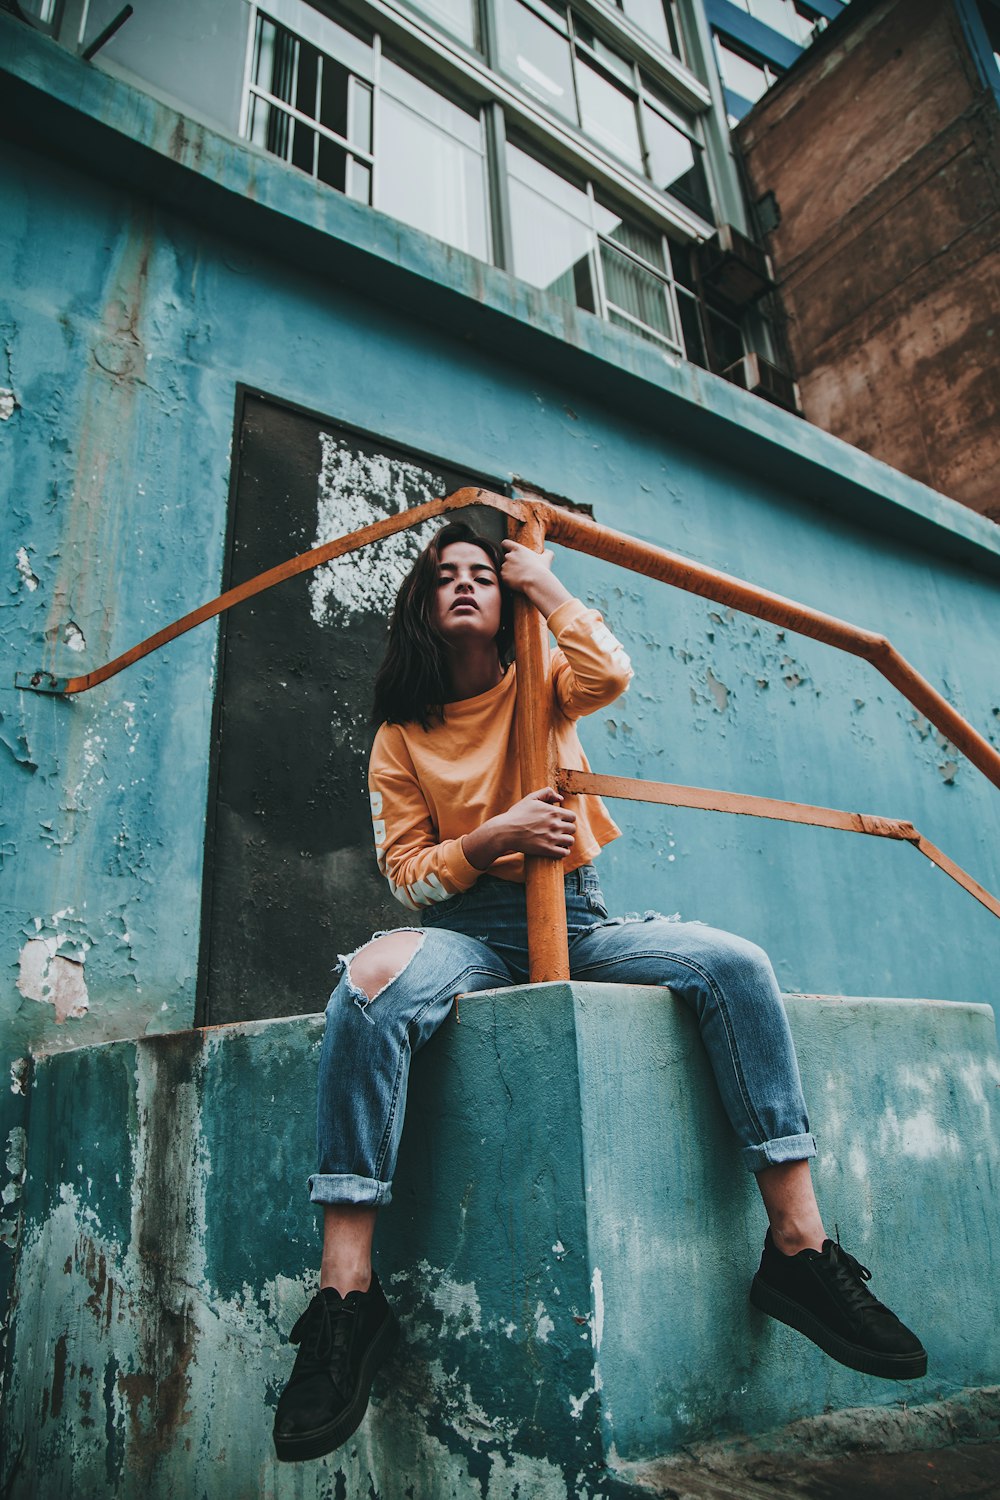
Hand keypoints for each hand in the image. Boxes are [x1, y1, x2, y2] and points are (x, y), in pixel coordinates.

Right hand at [462, 787, 576, 867]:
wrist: (505, 832)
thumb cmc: (517, 815)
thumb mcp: (530, 799)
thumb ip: (547, 793)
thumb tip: (561, 799)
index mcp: (553, 811)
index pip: (572, 817)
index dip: (567, 819)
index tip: (560, 821)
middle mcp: (555, 824)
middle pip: (572, 829)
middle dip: (566, 829)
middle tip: (558, 831)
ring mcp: (552, 838)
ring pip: (570, 841)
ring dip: (566, 841)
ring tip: (558, 840)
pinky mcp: (547, 850)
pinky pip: (564, 853)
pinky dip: (563, 852)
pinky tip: (558, 849)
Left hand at [500, 541, 572, 617]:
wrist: (536, 582)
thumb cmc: (541, 570)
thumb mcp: (547, 558)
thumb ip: (547, 553)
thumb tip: (548, 552)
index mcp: (518, 549)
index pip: (505, 543)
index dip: (506, 547)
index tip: (508, 550)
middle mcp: (509, 556)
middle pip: (505, 557)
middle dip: (510, 562)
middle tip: (519, 569)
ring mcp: (505, 566)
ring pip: (504, 568)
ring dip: (509, 571)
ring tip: (519, 577)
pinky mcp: (503, 576)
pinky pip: (503, 577)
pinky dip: (508, 579)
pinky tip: (515, 582)